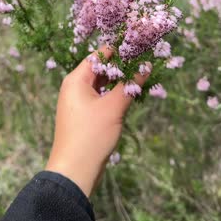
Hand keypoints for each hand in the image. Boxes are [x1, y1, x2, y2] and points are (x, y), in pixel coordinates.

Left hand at [46, 46, 150, 196]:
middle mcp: (75, 87)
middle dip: (123, 67)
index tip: (139, 49)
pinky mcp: (85, 115)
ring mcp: (79, 101)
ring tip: (143, 78)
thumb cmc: (91, 135)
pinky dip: (115, 95)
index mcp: (76, 79)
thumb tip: (145, 66)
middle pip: (101, 69)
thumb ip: (130, 85)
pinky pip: (102, 98)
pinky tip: (132, 96)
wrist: (74, 171)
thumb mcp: (113, 107)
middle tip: (146, 63)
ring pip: (103, 85)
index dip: (119, 51)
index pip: (99, 56)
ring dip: (121, 82)